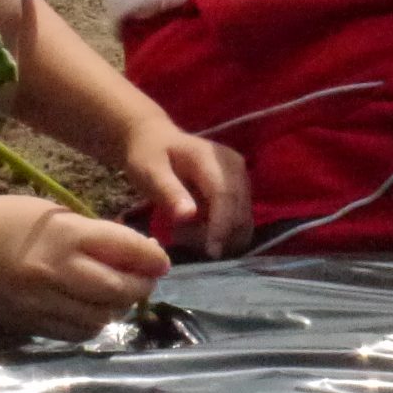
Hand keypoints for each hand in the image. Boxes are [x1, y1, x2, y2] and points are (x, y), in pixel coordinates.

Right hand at [0, 195, 169, 339]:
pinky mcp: (27, 324)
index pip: (125, 250)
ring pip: (101, 318)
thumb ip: (92, 234)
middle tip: (146, 281)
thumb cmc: (5, 220)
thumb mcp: (53, 214)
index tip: (162, 261)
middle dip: (141, 287)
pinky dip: (91, 325)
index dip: (152, 258)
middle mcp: (56, 272)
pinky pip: (74, 334)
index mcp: (65, 236)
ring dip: (118, 309)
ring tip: (118, 296)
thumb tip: (134, 253)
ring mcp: (40, 303)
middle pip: (119, 291)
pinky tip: (91, 311)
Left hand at [122, 119, 251, 257]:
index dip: (222, 225)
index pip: (226, 195)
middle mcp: (235, 167)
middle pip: (240, 210)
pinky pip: (239, 220)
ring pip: (243, 219)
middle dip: (219, 235)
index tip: (211, 252)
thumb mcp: (149, 171)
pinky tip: (196, 231)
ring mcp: (241, 178)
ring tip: (185, 234)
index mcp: (213, 158)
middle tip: (182, 240)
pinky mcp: (240, 191)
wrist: (155, 140)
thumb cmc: (149, 156)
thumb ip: (168, 192)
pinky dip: (222, 234)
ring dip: (221, 237)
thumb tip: (188, 216)